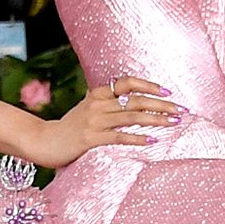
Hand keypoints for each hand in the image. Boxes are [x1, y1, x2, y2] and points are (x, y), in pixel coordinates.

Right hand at [23, 76, 178, 170]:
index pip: (127, 82)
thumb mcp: (87, 110)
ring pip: (131, 117)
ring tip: (174, 124)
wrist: (43, 141)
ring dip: (156, 120)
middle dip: (161, 105)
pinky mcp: (90, 139)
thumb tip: (132, 102)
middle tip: (181, 111)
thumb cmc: (69, 128)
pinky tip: (153, 141)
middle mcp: (97, 104)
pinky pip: (119, 137)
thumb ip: (107, 104)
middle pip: (135, 100)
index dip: (148, 86)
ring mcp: (94, 121)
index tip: (167, 92)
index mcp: (97, 94)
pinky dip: (137, 138)